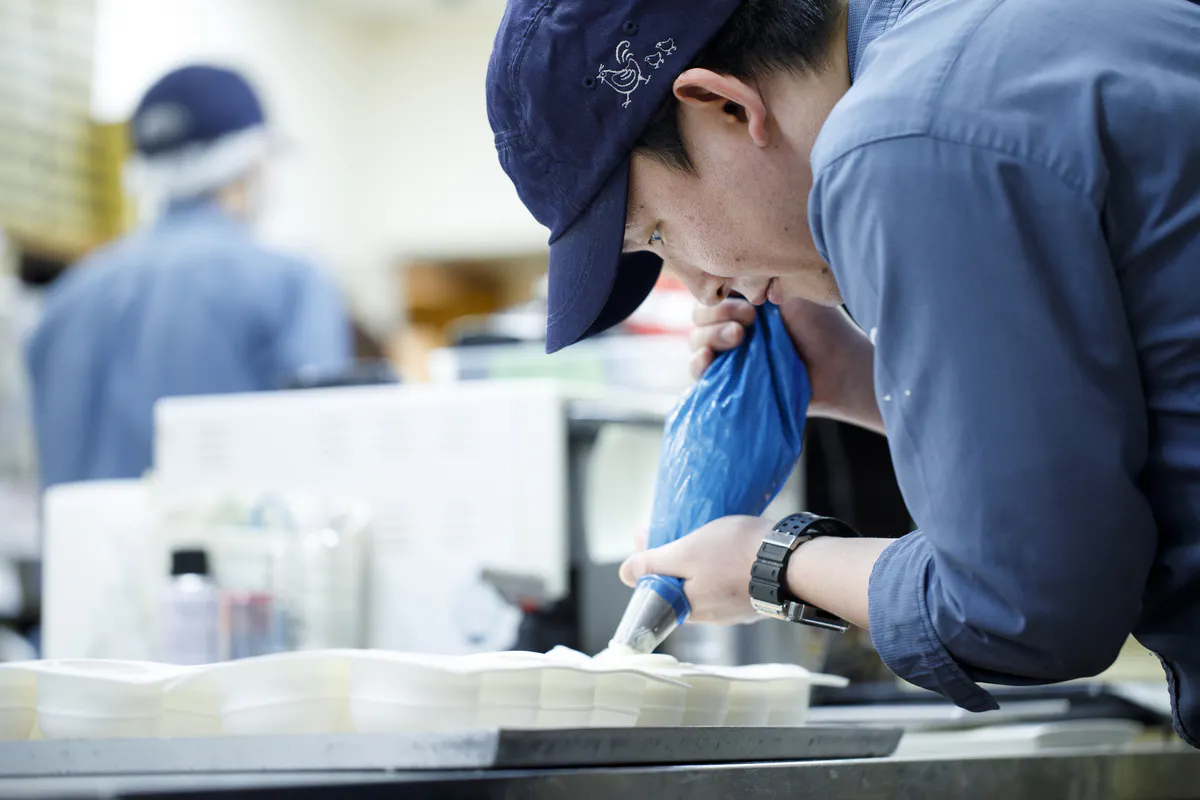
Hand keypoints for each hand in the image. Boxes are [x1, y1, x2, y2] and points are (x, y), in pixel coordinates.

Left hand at [618, 515, 773, 624]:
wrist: (792, 561)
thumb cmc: (736, 555)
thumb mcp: (686, 553)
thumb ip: (655, 564)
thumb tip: (624, 574)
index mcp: (689, 606)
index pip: (657, 591)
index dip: (649, 564)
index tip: (649, 537)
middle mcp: (712, 615)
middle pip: (682, 587)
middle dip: (675, 560)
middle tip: (677, 530)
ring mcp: (736, 609)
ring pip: (707, 584)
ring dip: (701, 562)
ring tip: (706, 534)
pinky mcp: (756, 599)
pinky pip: (731, 583)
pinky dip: (725, 566)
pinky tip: (732, 548)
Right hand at [690, 297, 882, 433]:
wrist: (840, 367)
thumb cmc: (822, 327)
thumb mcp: (790, 291)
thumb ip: (758, 279)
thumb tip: (728, 273)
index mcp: (745, 302)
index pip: (712, 293)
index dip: (721, 295)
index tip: (750, 302)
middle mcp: (733, 325)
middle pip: (700, 316)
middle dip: (718, 314)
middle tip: (749, 320)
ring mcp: (730, 354)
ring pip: (696, 341)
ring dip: (710, 336)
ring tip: (738, 338)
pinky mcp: (728, 381)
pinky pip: (697, 372)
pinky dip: (696, 363)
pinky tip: (708, 358)